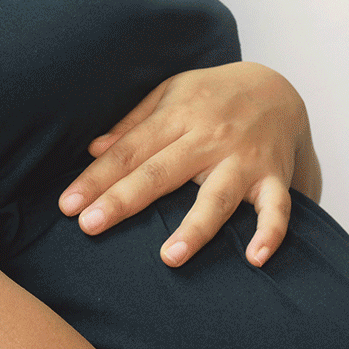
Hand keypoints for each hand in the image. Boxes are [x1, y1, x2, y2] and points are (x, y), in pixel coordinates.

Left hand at [58, 61, 315, 267]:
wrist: (279, 89)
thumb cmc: (211, 96)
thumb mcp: (169, 94)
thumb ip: (132, 124)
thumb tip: (93, 150)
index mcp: (177, 116)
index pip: (129, 151)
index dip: (96, 178)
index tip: (68, 205)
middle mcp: (209, 138)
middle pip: (160, 173)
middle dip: (123, 200)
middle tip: (89, 226)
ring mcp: (243, 160)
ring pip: (217, 197)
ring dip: (195, 228)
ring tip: (169, 257)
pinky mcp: (274, 177)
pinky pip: (276, 208)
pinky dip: (270, 233)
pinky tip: (255, 259)